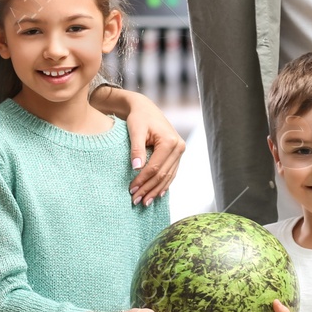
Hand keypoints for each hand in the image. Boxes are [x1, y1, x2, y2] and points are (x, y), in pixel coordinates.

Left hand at [92, 86, 184, 205]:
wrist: (146, 109)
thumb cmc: (139, 118)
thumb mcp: (135, 130)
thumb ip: (136, 149)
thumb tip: (136, 168)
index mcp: (170, 141)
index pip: (155, 167)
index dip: (143, 180)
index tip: (131, 190)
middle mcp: (179, 147)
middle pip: (162, 174)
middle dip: (148, 189)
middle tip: (135, 200)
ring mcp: (180, 152)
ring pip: (168, 177)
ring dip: (155, 190)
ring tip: (144, 202)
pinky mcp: (177, 155)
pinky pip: (171, 173)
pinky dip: (163, 185)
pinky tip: (156, 195)